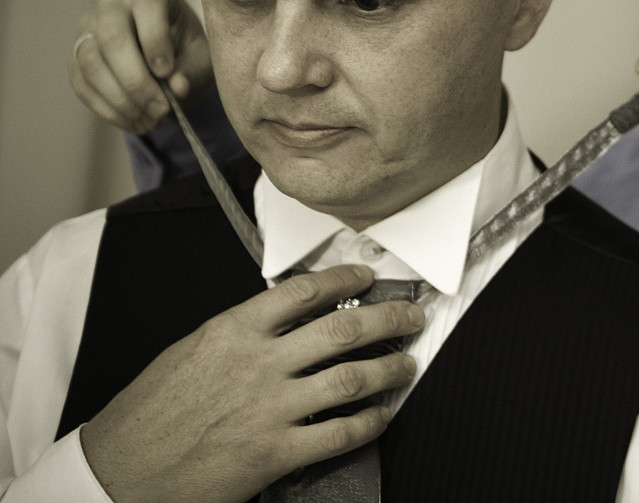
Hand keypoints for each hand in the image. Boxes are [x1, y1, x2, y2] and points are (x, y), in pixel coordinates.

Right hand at [69, 0, 213, 133]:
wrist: (170, 66)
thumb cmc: (190, 53)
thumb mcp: (202, 59)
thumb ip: (192, 70)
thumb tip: (176, 87)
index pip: (146, 2)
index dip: (155, 39)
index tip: (168, 73)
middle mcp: (114, 2)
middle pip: (111, 36)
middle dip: (136, 80)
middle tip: (161, 109)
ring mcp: (88, 28)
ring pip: (91, 62)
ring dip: (122, 99)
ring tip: (152, 120)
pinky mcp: (76, 56)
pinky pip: (83, 84)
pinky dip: (110, 109)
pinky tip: (135, 122)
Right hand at [80, 265, 424, 502]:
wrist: (120, 471)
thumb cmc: (149, 414)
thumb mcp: (191, 351)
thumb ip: (241, 332)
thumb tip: (287, 317)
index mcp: (233, 331)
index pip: (304, 291)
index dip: (345, 279)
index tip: (368, 276)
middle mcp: (257, 363)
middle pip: (342, 328)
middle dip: (387, 318)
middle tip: (410, 315)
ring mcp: (269, 408)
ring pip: (350, 377)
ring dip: (389, 369)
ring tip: (406, 364)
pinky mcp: (274, 452)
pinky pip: (338, 432)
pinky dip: (369, 422)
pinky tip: (381, 416)